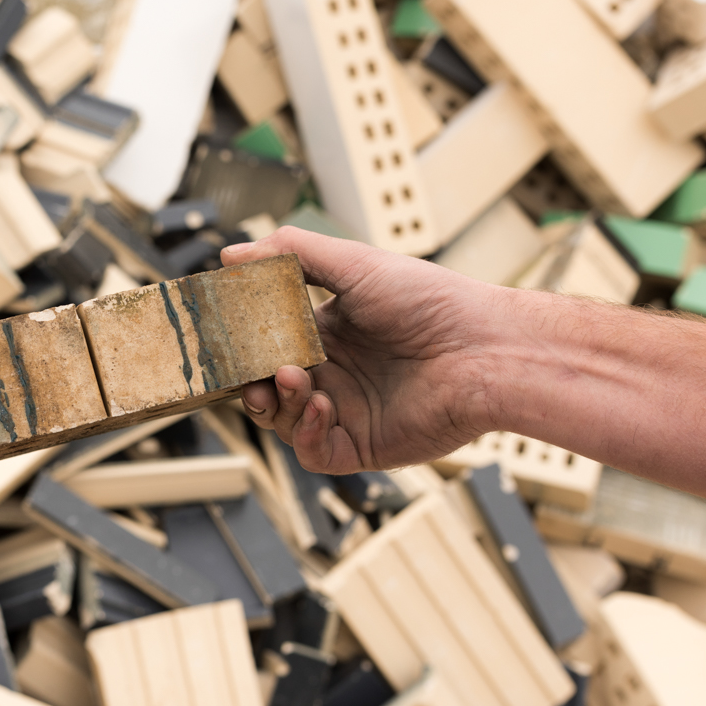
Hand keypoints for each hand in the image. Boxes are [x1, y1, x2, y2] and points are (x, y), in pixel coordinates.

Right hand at [221, 227, 514, 473]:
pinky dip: (306, 433)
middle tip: (242, 371)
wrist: (487, 348)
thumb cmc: (433, 300)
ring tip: (294, 378)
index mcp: (326, 331)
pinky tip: (320, 407)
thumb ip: (290, 253)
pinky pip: (314, 452)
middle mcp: (333, 372)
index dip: (240, 345)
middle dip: (247, 381)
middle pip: (265, 387)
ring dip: (279, 402)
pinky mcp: (362, 445)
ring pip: (283, 421)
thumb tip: (230, 254)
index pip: (265, 343)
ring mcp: (346, 411)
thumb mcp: (354, 263)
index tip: (218, 338)